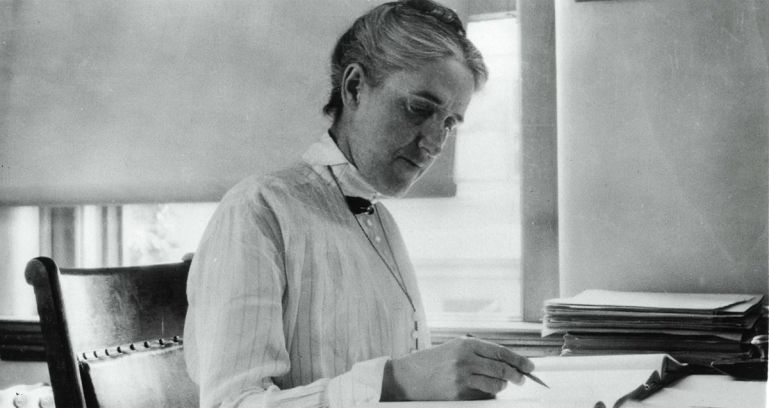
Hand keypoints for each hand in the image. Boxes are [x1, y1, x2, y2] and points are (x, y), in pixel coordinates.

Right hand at [381, 336, 534, 400]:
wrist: (407, 377)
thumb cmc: (431, 362)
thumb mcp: (453, 349)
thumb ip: (477, 352)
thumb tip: (505, 361)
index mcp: (466, 344)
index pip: (500, 351)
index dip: (519, 360)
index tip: (530, 366)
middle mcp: (465, 359)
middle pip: (502, 368)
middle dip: (516, 375)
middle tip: (523, 379)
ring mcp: (462, 377)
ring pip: (496, 383)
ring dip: (503, 385)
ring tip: (502, 384)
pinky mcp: (458, 393)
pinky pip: (483, 395)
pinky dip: (489, 394)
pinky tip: (487, 391)